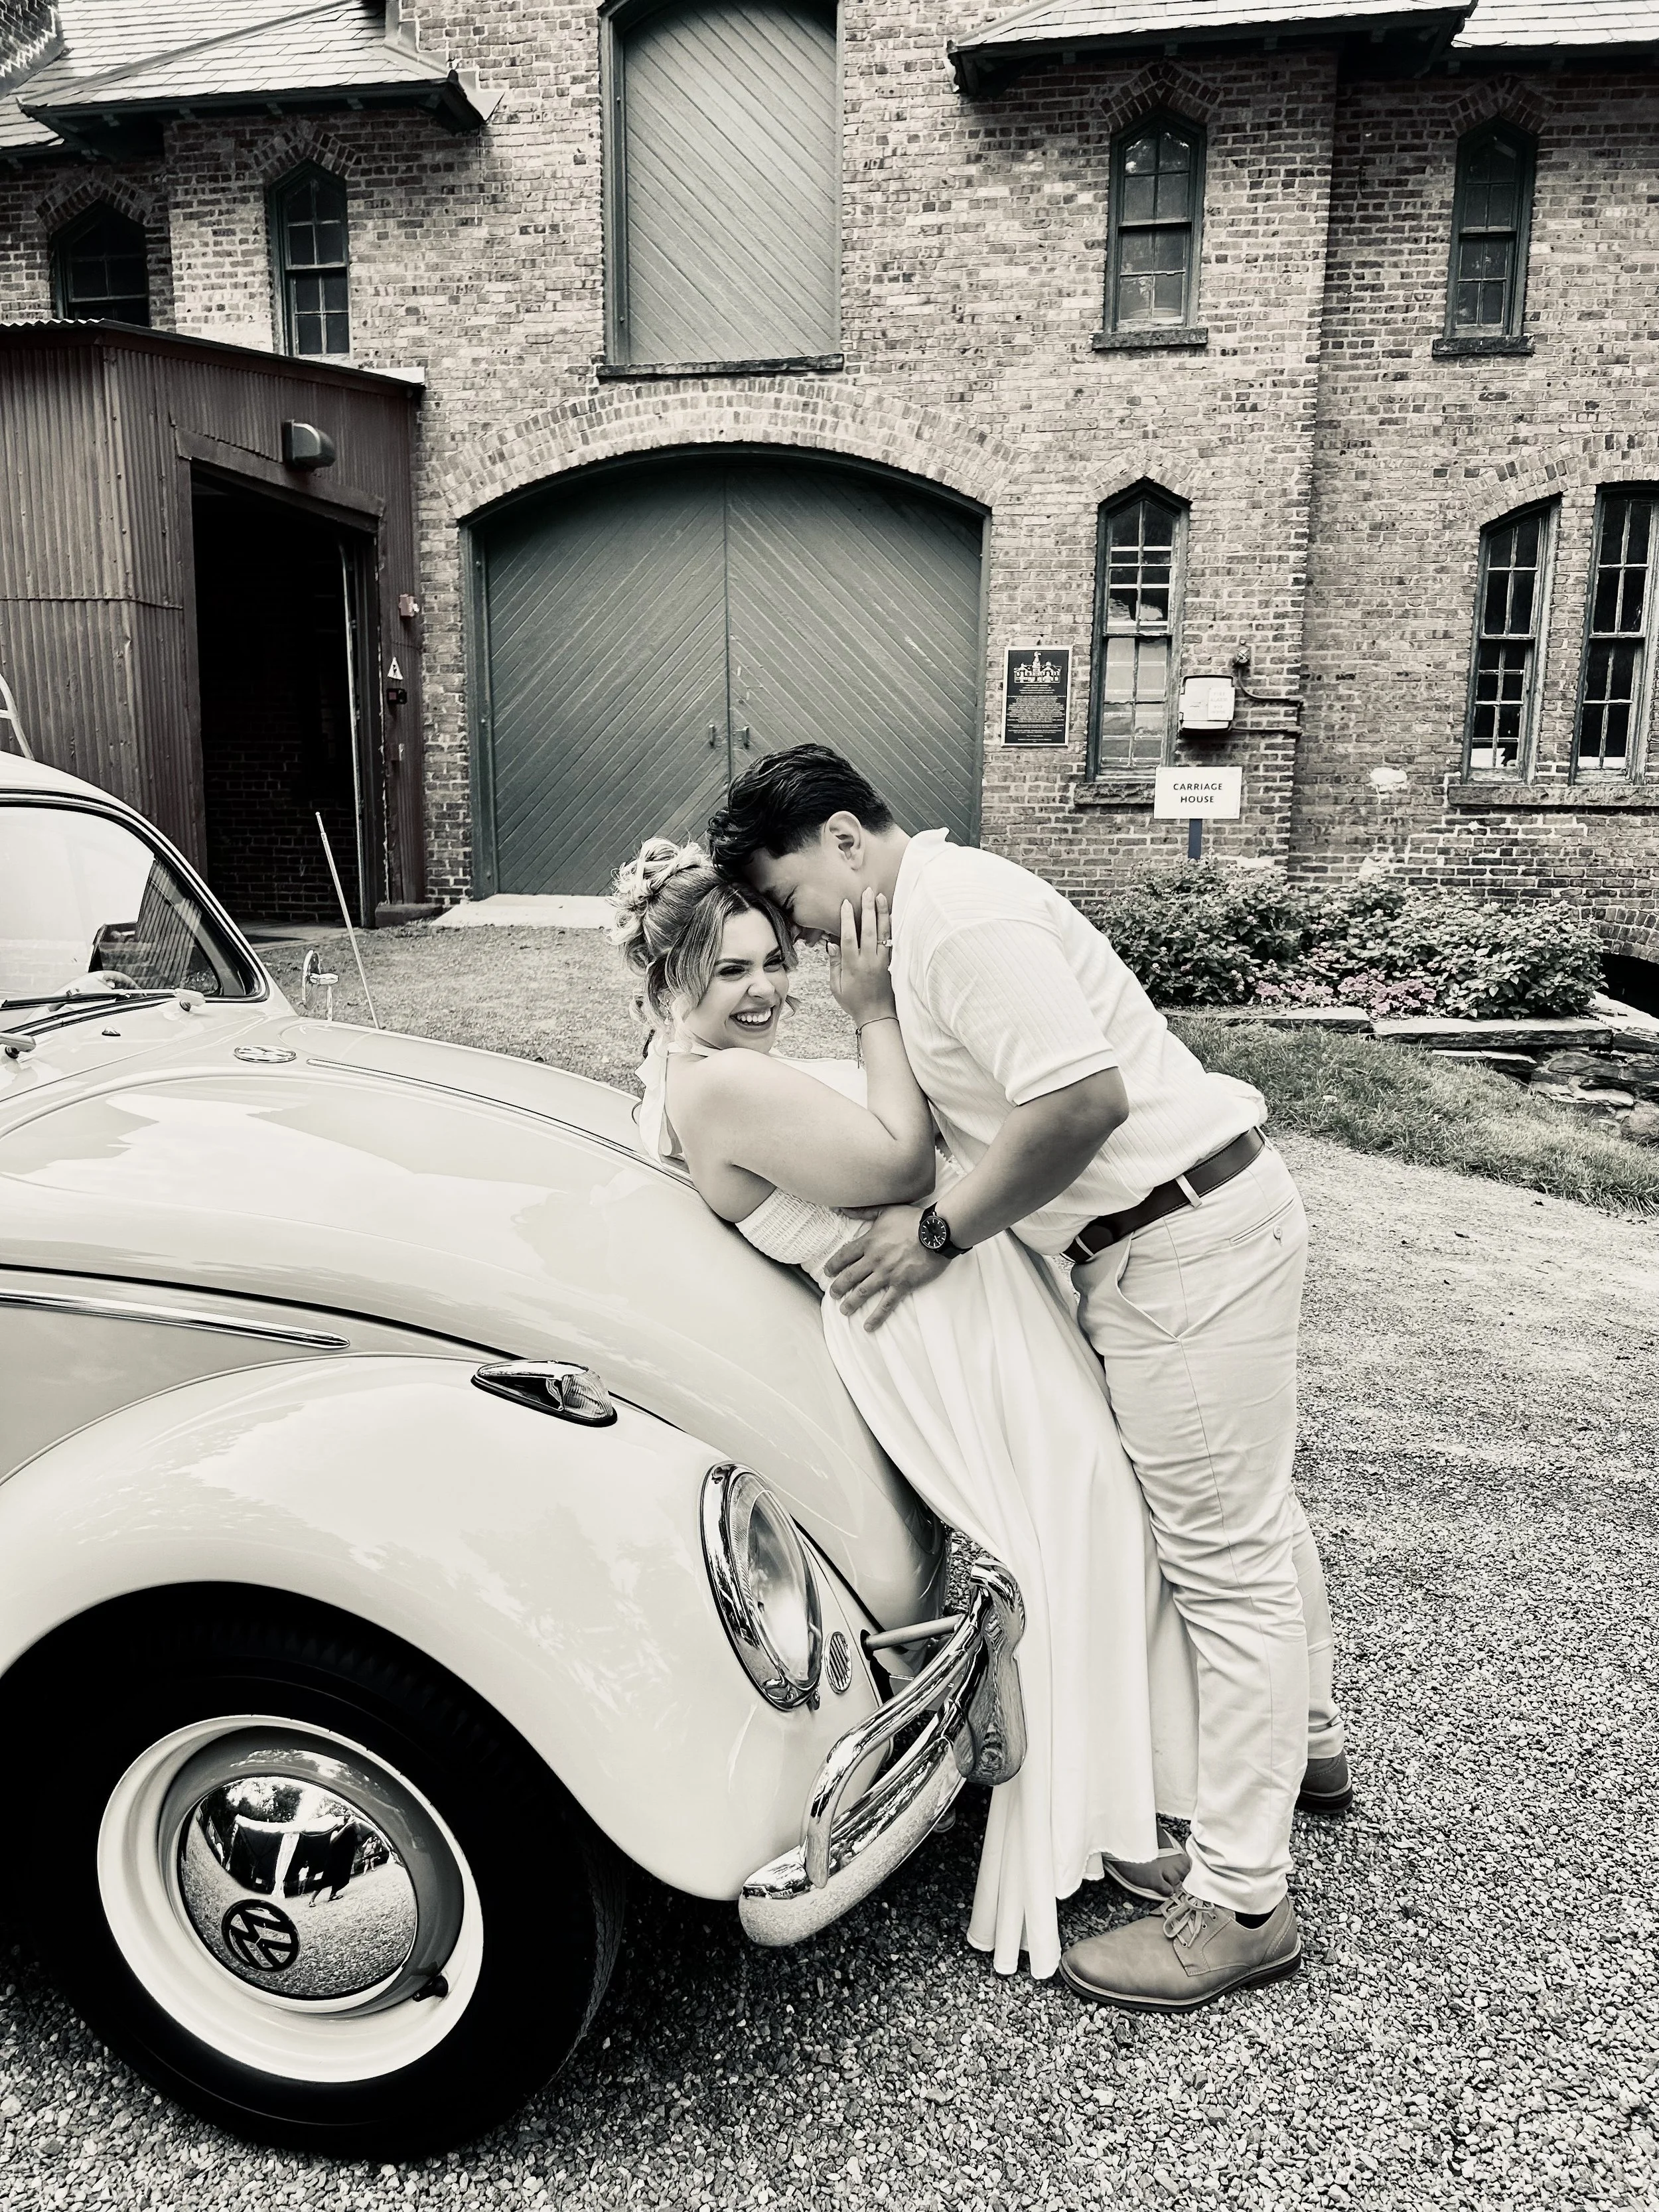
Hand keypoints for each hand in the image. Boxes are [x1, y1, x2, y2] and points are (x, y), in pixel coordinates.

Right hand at [824, 887, 896, 1028]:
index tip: (846, 903)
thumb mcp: (836, 986)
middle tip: (867, 892)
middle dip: (867, 909)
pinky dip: (891, 928)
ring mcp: (882, 961)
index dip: (846, 919)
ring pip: (883, 933)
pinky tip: (892, 915)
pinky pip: (892, 942)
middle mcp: (868, 961)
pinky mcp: (891, 963)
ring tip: (881, 897)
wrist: (877, 1015)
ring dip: (882, 914)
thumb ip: (834, 964)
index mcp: (852, 966)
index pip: (848, 937)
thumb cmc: (854, 1002)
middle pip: (868, 930)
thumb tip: (831, 944)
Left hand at [827, 1205, 950, 1329]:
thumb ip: (863, 1211)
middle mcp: (874, 1259)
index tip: (827, 1273)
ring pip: (863, 1292)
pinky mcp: (902, 1285)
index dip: (833, 1265)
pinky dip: (876, 1317)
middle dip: (838, 1287)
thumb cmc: (912, 1219)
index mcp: (869, 1242)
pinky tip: (868, 1327)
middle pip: (850, 1276)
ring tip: (844, 1310)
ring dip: (851, 1303)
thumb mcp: (886, 1210)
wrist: (936, 1232)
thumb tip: (841, 1207)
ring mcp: (887, 1274)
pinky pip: (886, 1304)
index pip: (844, 1255)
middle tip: (833, 1294)